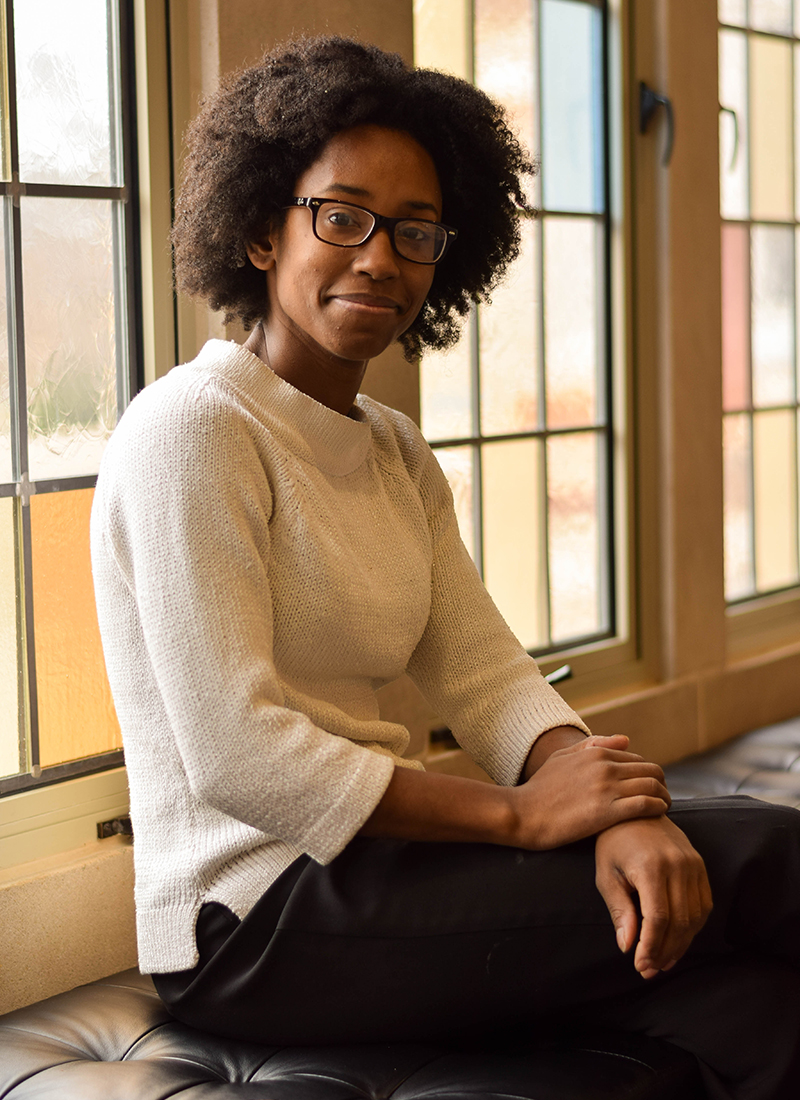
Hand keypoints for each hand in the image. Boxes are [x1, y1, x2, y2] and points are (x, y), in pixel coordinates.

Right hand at [508, 734, 670, 849]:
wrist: (523, 813)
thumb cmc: (540, 788)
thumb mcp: (562, 758)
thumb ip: (594, 745)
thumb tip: (627, 740)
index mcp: (595, 753)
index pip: (637, 760)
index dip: (647, 774)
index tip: (647, 788)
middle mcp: (605, 767)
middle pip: (651, 771)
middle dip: (661, 784)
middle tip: (661, 798)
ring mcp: (607, 789)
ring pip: (653, 787)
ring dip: (664, 797)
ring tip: (663, 808)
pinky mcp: (607, 812)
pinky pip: (646, 805)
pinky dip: (658, 808)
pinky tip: (658, 816)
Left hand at [595, 815, 712, 978]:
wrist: (636, 810)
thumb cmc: (613, 843)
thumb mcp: (606, 875)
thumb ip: (619, 910)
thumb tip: (627, 946)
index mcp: (651, 866)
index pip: (658, 918)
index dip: (651, 946)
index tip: (640, 965)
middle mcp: (677, 864)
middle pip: (679, 921)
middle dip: (664, 951)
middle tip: (649, 969)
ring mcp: (693, 864)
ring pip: (695, 917)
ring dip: (680, 945)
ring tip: (662, 961)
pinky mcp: (700, 865)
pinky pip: (704, 905)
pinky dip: (692, 927)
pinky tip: (676, 940)